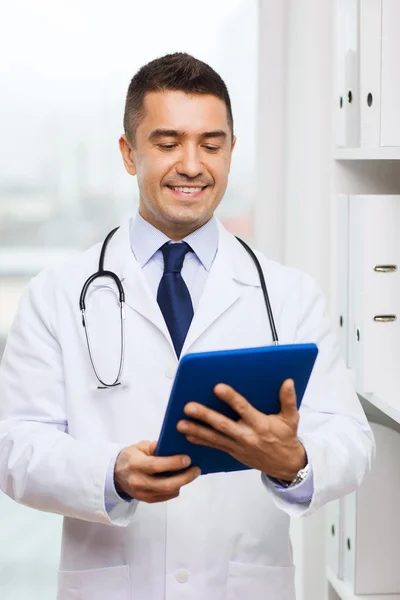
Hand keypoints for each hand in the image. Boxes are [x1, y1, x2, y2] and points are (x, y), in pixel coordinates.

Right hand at [114, 440, 200, 502]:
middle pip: (165, 484)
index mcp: (135, 465)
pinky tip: (181, 479)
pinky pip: (166, 496)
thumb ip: (155, 446)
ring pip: (168, 492)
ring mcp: (142, 493)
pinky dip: (176, 488)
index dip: (173, 463)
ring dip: (182, 482)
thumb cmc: (131, 457)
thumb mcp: (140, 446)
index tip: (188, 459)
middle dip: (184, 477)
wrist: (116, 474)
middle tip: (196, 469)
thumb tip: (171, 445)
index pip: (156, 465)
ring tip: (192, 472)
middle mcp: (138, 481)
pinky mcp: (146, 500)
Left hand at [177, 379, 306, 480]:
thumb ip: (288, 400)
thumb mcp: (291, 419)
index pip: (243, 408)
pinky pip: (215, 446)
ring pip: (214, 437)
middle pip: (222, 424)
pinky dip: (201, 441)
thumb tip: (288, 382)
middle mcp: (247, 435)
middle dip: (205, 416)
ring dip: (196, 430)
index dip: (230, 398)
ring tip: (181, 423)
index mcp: (260, 424)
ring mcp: (238, 446)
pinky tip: (188, 435)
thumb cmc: (286, 439)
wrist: (285, 465)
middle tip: (189, 407)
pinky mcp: (233, 452)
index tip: (217, 388)